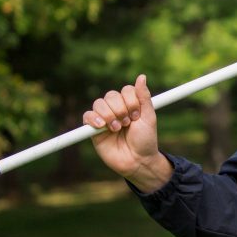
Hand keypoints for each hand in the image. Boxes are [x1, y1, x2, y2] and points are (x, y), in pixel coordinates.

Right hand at [83, 74, 170, 192]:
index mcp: (130, 104)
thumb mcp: (149, 117)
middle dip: (121, 109)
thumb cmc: (145, 140)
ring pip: (99, 103)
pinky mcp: (93, 130)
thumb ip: (144, 97)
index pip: (125, 90)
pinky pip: (86, 116)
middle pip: (111, 95)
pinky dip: (93, 118)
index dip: (131, 101)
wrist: (137, 160)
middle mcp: (116, 109)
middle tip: (128, 123)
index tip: (137, 116)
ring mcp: (104, 118)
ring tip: (117, 128)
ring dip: (109, 115)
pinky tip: (102, 126)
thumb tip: (141, 76)